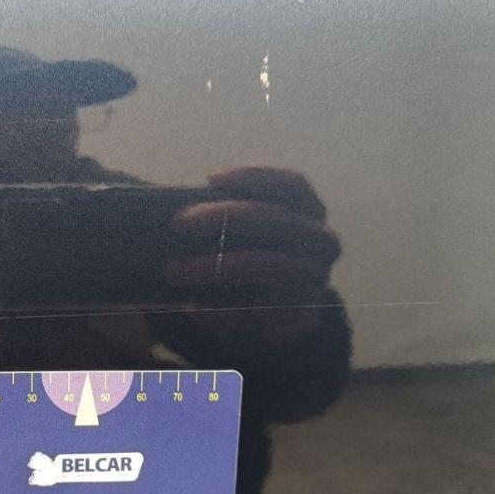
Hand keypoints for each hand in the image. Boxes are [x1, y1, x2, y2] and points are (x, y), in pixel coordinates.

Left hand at [166, 167, 340, 343]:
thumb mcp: (244, 233)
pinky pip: (259, 311)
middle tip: (177, 223)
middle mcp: (321, 241)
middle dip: (222, 216)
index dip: (253, 177)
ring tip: (173, 271)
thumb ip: (224, 217)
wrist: (274, 315)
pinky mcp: (302, 316)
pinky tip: (193, 310)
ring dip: (215, 265)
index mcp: (309, 211)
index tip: (209, 179)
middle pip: (274, 219)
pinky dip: (222, 311)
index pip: (290, 185)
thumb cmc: (248, 257)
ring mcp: (315, 279)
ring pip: (266, 263)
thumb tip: (175, 211)